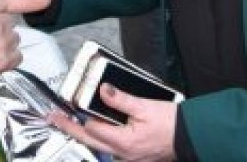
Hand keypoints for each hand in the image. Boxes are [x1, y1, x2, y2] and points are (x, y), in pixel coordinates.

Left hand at [50, 84, 177, 161]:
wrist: (191, 136)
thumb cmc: (172, 124)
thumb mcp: (145, 106)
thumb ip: (122, 99)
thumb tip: (104, 90)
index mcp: (124, 142)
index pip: (92, 129)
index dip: (79, 117)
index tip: (63, 110)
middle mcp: (123, 154)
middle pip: (90, 141)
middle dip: (71, 129)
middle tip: (56, 119)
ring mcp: (128, 157)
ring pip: (100, 146)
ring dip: (85, 134)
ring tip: (72, 123)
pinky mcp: (133, 156)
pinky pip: (112, 148)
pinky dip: (101, 138)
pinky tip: (97, 129)